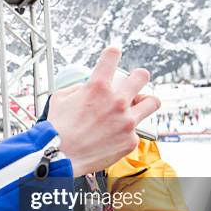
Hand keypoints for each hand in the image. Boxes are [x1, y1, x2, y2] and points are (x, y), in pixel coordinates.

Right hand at [47, 47, 160, 175]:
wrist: (59, 157)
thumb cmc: (57, 129)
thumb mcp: (60, 98)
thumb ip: (78, 88)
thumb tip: (86, 87)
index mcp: (97, 87)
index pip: (112, 56)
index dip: (113, 54)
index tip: (113, 55)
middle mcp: (116, 101)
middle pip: (141, 76)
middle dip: (137, 77)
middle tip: (133, 82)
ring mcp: (126, 122)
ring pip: (152, 102)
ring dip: (145, 102)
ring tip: (137, 106)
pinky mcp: (130, 140)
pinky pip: (136, 131)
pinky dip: (125, 132)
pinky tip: (114, 137)